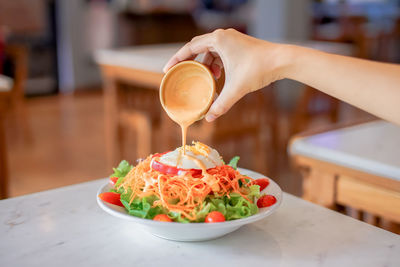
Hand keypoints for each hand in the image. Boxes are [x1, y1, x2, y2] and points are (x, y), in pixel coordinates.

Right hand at [163, 29, 288, 121]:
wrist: (282, 60)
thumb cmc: (259, 69)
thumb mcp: (236, 88)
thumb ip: (221, 104)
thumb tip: (209, 119)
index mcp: (218, 40)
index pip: (190, 48)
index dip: (177, 60)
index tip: (168, 70)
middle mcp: (223, 36)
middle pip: (198, 48)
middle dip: (189, 62)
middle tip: (179, 74)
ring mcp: (231, 39)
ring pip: (210, 50)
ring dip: (204, 64)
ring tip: (203, 78)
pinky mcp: (238, 44)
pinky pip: (220, 52)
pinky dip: (215, 63)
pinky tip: (217, 75)